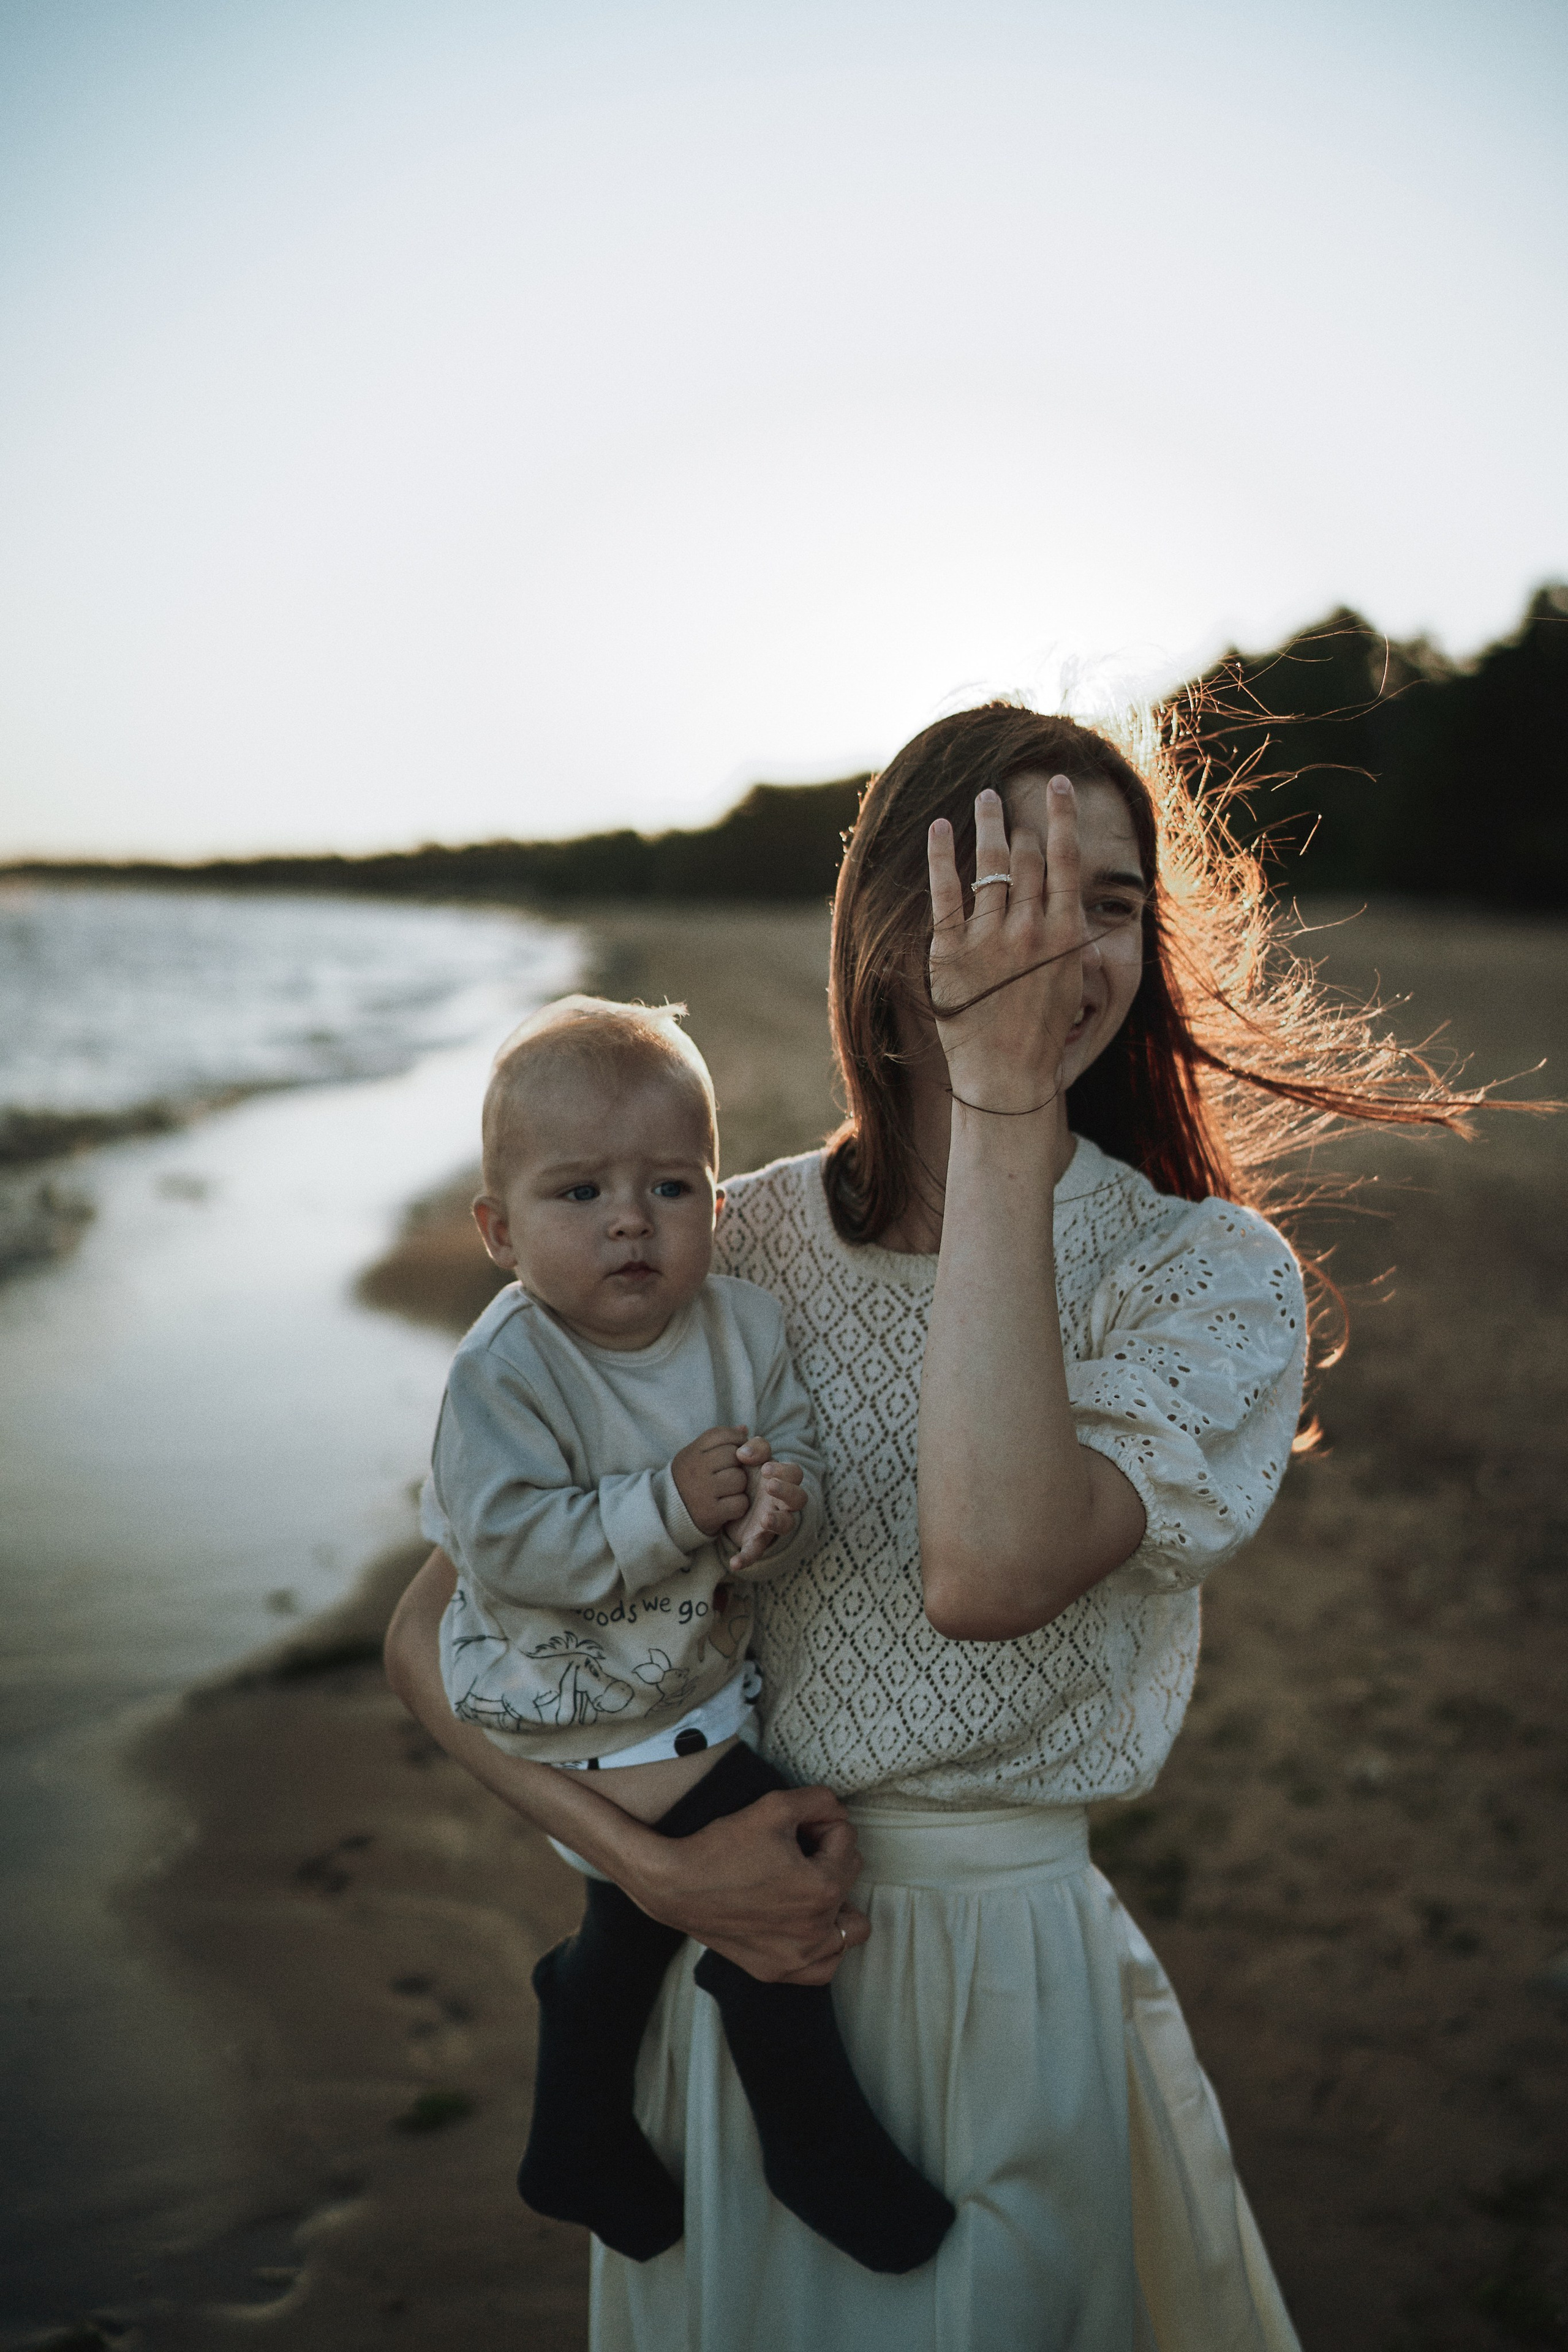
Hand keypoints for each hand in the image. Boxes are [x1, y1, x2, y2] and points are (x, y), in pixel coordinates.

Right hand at [633, 1785, 870, 1983]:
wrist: (673, 1884)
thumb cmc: (722, 1845)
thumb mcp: (775, 1805)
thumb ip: (821, 1800)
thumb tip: (838, 1813)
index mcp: (822, 1889)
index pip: (846, 1840)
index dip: (820, 1823)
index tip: (792, 1826)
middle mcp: (815, 1932)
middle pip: (849, 1878)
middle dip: (827, 1856)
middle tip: (792, 1849)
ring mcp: (797, 1959)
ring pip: (848, 1929)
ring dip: (836, 1903)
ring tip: (806, 1885)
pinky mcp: (776, 1972)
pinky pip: (823, 1967)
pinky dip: (822, 1946)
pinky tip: (803, 1923)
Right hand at [671, 1425, 752, 1534]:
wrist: (667, 1511)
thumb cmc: (689, 1479)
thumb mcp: (696, 1455)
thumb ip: (719, 1441)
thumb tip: (744, 1429)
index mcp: (692, 1452)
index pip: (722, 1434)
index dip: (736, 1439)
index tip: (736, 1451)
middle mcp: (695, 1469)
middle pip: (734, 1456)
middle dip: (738, 1464)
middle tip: (729, 1474)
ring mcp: (702, 1492)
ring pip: (739, 1479)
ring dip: (740, 1486)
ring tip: (728, 1490)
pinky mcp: (710, 1513)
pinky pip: (740, 1503)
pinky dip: (739, 1506)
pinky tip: (728, 1505)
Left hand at [727, 1447, 805, 1571]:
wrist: (732, 1499)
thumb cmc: (749, 1475)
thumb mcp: (752, 1458)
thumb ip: (754, 1449)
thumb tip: (743, 1451)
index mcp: (783, 1480)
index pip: (795, 1473)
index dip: (784, 1470)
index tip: (765, 1467)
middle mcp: (783, 1502)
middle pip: (799, 1498)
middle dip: (786, 1491)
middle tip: (769, 1485)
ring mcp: (773, 1522)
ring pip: (787, 1525)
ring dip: (778, 1521)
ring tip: (764, 1518)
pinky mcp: (758, 1539)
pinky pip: (756, 1551)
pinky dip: (747, 1557)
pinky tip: (734, 1563)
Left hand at [927, 778, 1085, 1109]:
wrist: (1008, 1076)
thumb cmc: (1043, 1032)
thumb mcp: (1072, 979)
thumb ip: (1067, 934)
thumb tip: (1068, 898)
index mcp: (1064, 934)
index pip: (1065, 859)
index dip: (1062, 815)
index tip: (1058, 784)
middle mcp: (1029, 930)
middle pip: (1026, 858)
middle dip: (1020, 822)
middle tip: (1010, 797)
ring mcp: (989, 940)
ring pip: (990, 866)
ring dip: (988, 824)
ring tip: (985, 798)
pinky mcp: (951, 953)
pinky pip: (945, 893)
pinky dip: (942, 856)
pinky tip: (940, 827)